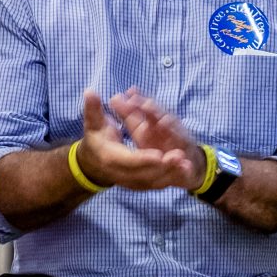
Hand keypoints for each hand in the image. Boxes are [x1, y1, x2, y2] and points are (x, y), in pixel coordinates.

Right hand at [75, 88, 192, 192]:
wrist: (92, 164)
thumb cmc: (96, 139)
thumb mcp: (93, 124)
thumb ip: (93, 109)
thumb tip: (90, 91)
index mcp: (110, 158)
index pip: (129, 160)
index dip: (144, 158)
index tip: (160, 154)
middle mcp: (121, 174)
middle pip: (145, 173)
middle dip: (164, 166)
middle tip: (180, 156)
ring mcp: (131, 182)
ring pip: (154, 181)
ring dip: (171, 173)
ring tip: (186, 164)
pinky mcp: (139, 185)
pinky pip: (157, 184)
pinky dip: (171, 178)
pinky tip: (184, 170)